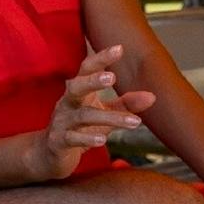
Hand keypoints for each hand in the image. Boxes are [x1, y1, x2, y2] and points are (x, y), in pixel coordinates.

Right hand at [26, 44, 156, 181]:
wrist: (50, 154)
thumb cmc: (79, 129)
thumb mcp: (103, 114)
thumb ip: (125, 104)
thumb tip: (153, 96)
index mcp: (78, 91)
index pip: (86, 69)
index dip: (101, 58)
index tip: (119, 48)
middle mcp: (67, 102)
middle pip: (76, 86)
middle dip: (93, 80)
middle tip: (112, 77)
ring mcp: (61, 122)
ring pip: (82, 115)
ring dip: (108, 118)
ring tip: (134, 121)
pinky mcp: (58, 141)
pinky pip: (72, 138)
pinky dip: (86, 139)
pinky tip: (102, 140)